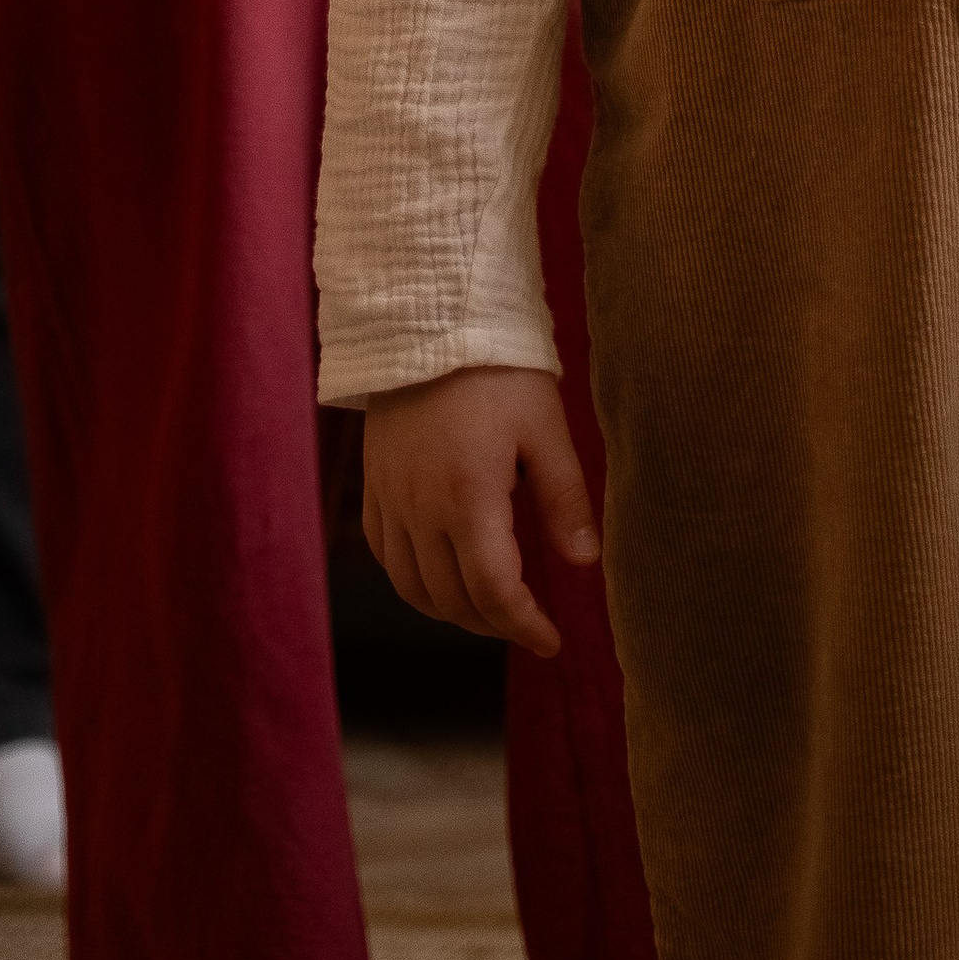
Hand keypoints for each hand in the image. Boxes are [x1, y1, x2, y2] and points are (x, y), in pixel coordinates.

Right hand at [362, 364, 597, 661]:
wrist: (430, 319)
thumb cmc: (499, 370)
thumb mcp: (546, 427)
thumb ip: (564, 499)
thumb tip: (584, 564)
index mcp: (469, 498)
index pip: (495, 591)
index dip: (525, 626)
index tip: (552, 640)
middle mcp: (421, 509)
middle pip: (453, 599)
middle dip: (494, 622)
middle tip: (528, 622)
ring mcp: (391, 499)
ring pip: (413, 588)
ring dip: (452, 610)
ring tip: (490, 608)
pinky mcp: (373, 485)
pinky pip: (386, 556)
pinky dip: (414, 582)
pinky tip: (442, 575)